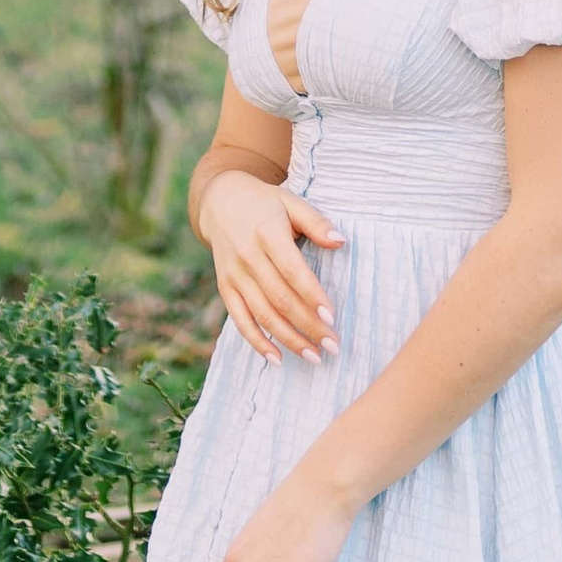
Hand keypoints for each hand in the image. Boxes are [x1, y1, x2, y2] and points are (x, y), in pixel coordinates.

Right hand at [196, 168, 343, 361]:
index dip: (311, 295)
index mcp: (267, 233)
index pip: (292, 270)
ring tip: (313, 357)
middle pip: (280, 298)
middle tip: (332, 346)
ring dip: (288, 339)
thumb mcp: (291, 202)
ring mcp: (234, 275)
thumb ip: (316, 222)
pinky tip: (276, 359)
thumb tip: (341, 241)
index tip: (332, 317)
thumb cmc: (265, 204)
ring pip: (262, 314)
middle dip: (307, 326)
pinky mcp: (225, 288)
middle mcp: (248, 256)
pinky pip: (240, 320)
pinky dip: (257, 342)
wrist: (220, 201)